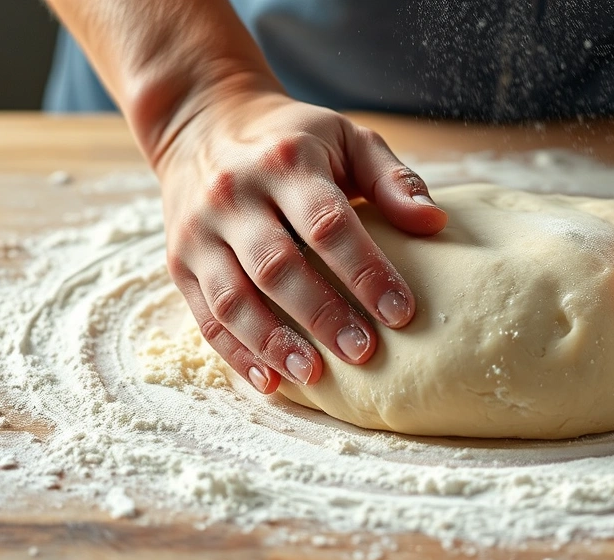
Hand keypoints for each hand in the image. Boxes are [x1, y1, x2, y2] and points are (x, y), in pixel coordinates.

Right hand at [157, 87, 446, 393]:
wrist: (201, 124)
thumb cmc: (292, 139)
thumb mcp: (346, 138)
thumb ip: (391, 180)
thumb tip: (435, 223)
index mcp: (285, 161)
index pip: (328, 224)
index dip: (365, 271)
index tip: (402, 312)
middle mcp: (234, 194)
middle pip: (278, 266)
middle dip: (323, 314)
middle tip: (365, 351)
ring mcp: (199, 231)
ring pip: (234, 298)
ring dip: (274, 342)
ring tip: (315, 375)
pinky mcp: (178, 261)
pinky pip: (205, 316)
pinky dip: (236, 353)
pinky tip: (270, 381)